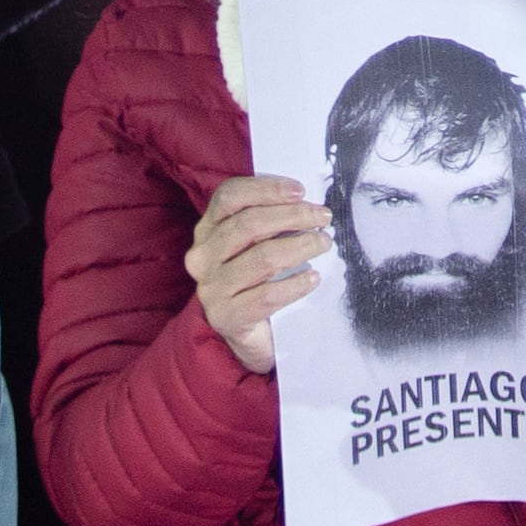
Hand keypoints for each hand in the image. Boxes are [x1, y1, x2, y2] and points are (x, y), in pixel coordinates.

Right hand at [186, 175, 321, 372]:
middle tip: (323, 217)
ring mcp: (211, 289)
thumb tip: (307, 202)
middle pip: (248, 224)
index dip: (265, 189)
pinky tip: (313, 278)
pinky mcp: (226, 317)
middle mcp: (202, 257)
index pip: (229, 197)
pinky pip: (267, 296)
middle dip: (292, 216)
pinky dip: (295, 285)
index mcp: (206, 231)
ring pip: (262, 258)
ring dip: (300, 246)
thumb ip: (269, 222)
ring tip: (323, 243)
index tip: (301, 191)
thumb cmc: (258, 281)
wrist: (250, 336)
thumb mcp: (256, 245)